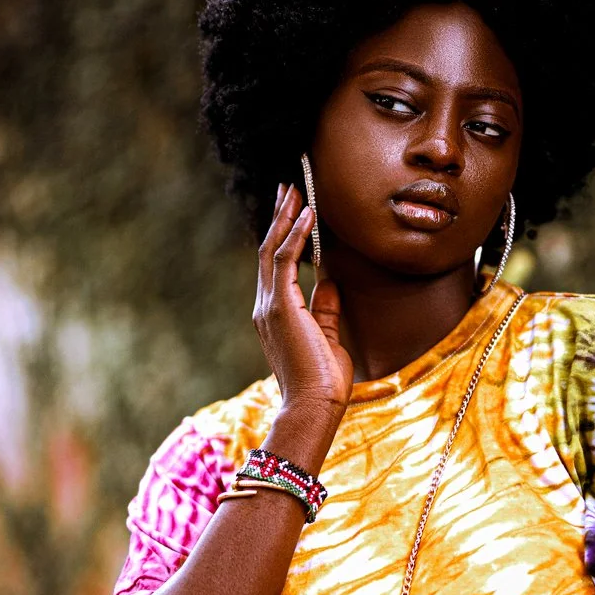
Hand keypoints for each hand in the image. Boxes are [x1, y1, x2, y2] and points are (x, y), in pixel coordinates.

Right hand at [253, 183, 354, 419]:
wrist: (313, 407)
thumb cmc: (322, 381)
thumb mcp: (327, 336)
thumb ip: (325, 309)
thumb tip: (329, 282)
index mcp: (275, 313)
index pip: (277, 264)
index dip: (283, 233)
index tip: (293, 209)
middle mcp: (266, 306)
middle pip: (269, 250)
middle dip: (279, 216)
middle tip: (288, 187)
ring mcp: (269, 306)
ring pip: (273, 250)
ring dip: (285, 217)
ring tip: (295, 190)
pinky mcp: (280, 307)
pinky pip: (285, 261)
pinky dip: (295, 235)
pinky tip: (307, 215)